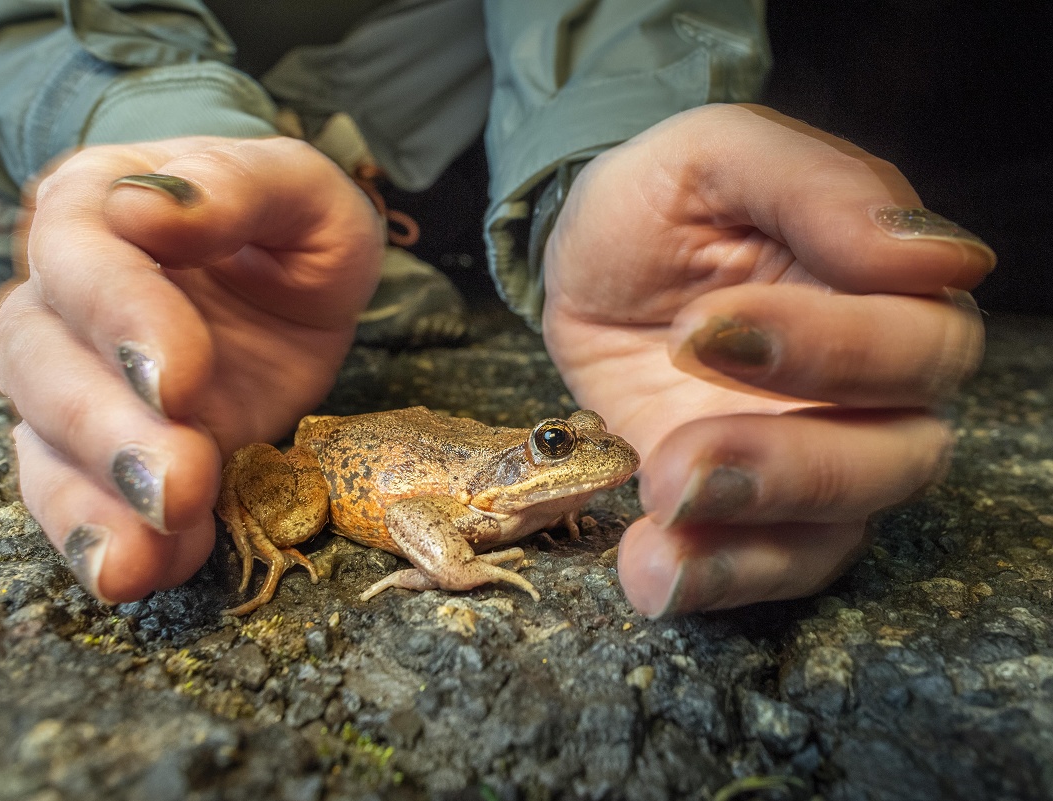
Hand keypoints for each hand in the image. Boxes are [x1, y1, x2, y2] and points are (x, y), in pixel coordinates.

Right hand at [0, 136, 382, 602]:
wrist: (283, 284)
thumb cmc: (286, 224)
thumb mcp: (298, 188)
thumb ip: (237, 185)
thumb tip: (148, 206)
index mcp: (97, 207)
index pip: (80, 255)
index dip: (120, 316)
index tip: (179, 375)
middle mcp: (61, 295)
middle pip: (42, 359)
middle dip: (108, 427)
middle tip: (179, 481)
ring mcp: (72, 379)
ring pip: (42, 437)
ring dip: (95, 499)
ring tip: (156, 546)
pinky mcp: (97, 449)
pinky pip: (68, 495)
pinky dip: (96, 539)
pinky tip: (139, 572)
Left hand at [541, 104, 993, 615]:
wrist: (587, 263)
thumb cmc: (665, 200)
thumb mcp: (717, 154)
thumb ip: (818, 185)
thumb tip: (939, 258)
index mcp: (886, 291)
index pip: (921, 342)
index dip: (831, 349)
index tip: (701, 327)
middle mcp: (872, 389)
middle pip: (901, 455)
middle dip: (791, 464)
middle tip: (678, 455)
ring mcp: (812, 456)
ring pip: (840, 528)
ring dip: (750, 534)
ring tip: (658, 509)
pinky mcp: (749, 510)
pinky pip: (767, 569)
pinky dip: (713, 579)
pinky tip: (650, 570)